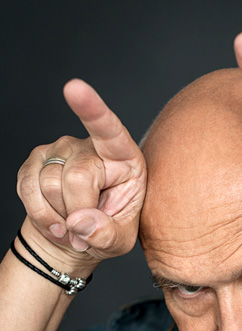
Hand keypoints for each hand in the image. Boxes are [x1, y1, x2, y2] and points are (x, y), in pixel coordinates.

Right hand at [17, 79, 145, 261]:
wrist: (75, 238)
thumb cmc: (105, 233)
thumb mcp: (119, 242)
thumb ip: (106, 234)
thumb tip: (79, 221)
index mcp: (124, 159)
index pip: (109, 130)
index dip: (92, 110)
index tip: (74, 88)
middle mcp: (91, 147)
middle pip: (76, 178)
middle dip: (77, 214)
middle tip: (84, 231)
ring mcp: (61, 149)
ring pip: (49, 185)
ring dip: (58, 218)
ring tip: (70, 227)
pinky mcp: (36, 160)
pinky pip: (28, 187)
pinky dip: (41, 214)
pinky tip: (54, 222)